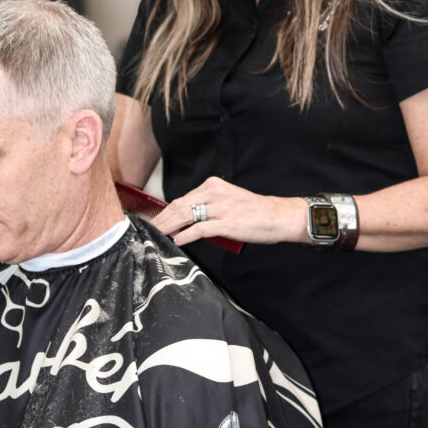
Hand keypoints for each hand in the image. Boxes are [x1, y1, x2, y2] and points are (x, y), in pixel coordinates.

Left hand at [151, 177, 306, 246]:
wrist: (278, 216)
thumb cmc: (254, 211)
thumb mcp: (228, 200)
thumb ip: (208, 206)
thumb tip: (185, 219)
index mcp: (213, 185)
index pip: (182, 199)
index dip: (166, 211)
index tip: (155, 221)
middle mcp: (215, 193)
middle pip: (179, 206)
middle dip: (162, 220)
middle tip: (150, 230)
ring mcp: (220, 208)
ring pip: (185, 216)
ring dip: (168, 227)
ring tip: (158, 236)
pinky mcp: (226, 222)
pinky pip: (199, 229)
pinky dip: (184, 235)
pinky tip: (177, 241)